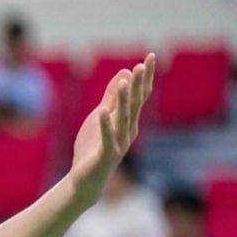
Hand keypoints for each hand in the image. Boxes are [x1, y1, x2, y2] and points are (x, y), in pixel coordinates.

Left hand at [69, 53, 155, 202]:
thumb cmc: (93, 147)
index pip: (140, 96)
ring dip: (124, 100)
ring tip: (125, 81)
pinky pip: (106, 138)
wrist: (85, 179)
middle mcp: (128, 131)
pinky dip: (105, 125)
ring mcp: (118, 144)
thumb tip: (124, 73)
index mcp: (128, 121)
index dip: (145, 77)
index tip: (150, 57)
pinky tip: (102, 112)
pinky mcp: (106, 155)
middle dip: (139, 85)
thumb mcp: (100, 116)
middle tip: (143, 65)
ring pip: (123, 119)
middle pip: (135, 105)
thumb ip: (112, 97)